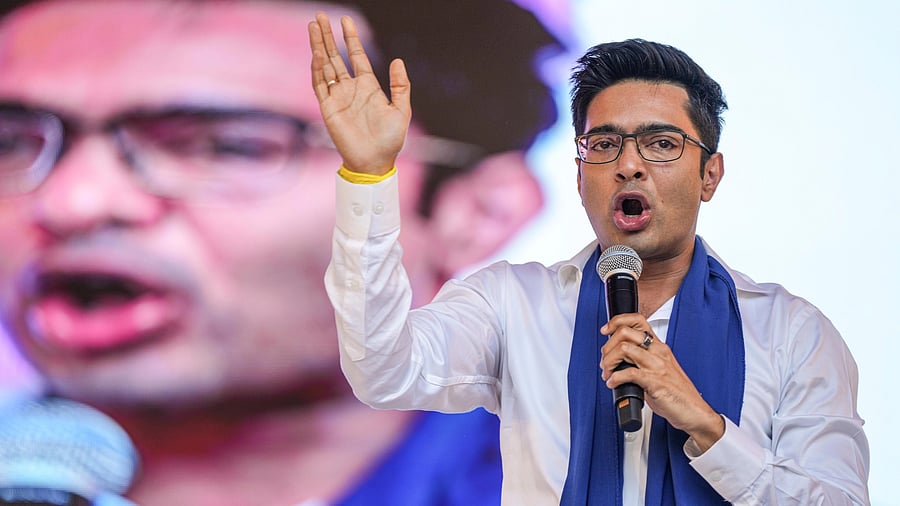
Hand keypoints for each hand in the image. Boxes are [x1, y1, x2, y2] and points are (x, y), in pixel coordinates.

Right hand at [308, 13, 410, 174]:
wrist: (375, 162)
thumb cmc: (390, 140)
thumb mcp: (401, 110)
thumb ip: (400, 85)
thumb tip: (397, 61)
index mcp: (368, 86)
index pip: (356, 56)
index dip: (351, 39)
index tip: (345, 21)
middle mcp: (350, 89)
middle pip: (336, 56)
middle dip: (328, 36)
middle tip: (320, 17)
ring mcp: (338, 97)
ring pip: (325, 66)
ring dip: (319, 47)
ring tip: (313, 27)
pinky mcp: (328, 109)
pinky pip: (320, 85)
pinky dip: (317, 69)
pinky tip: (317, 54)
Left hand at [600, 313, 724, 450]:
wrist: (694, 412)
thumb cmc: (677, 394)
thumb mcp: (659, 369)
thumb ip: (641, 361)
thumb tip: (617, 362)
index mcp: (659, 347)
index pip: (637, 320)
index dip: (617, 321)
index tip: (605, 330)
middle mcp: (658, 352)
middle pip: (625, 333)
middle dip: (608, 347)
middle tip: (605, 362)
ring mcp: (657, 366)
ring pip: (624, 349)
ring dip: (609, 362)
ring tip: (608, 374)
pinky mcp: (655, 382)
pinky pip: (628, 373)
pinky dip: (615, 378)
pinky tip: (613, 384)